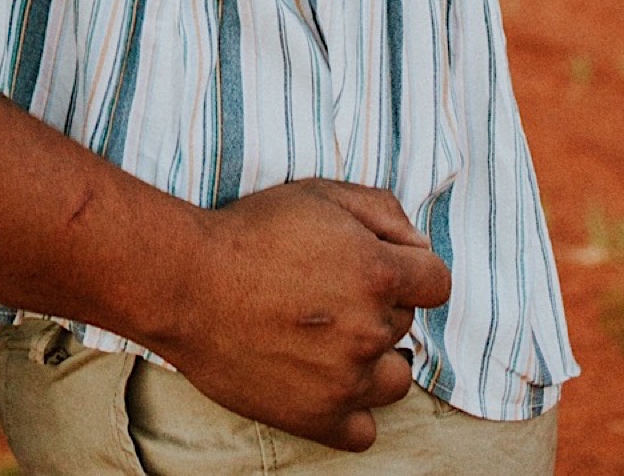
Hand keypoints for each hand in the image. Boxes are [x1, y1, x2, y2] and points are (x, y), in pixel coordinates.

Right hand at [149, 181, 449, 452]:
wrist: (187, 284)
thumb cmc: (250, 232)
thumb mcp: (318, 193)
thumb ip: (382, 210)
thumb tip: (417, 244)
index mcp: (378, 273)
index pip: (437, 282)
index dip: (410, 269)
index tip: (379, 266)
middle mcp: (371, 330)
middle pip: (403, 323)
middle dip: (375, 304)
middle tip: (324, 290)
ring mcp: (348, 380)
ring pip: (395, 377)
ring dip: (371, 358)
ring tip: (326, 337)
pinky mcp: (320, 419)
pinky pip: (364, 430)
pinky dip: (350, 409)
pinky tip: (323, 380)